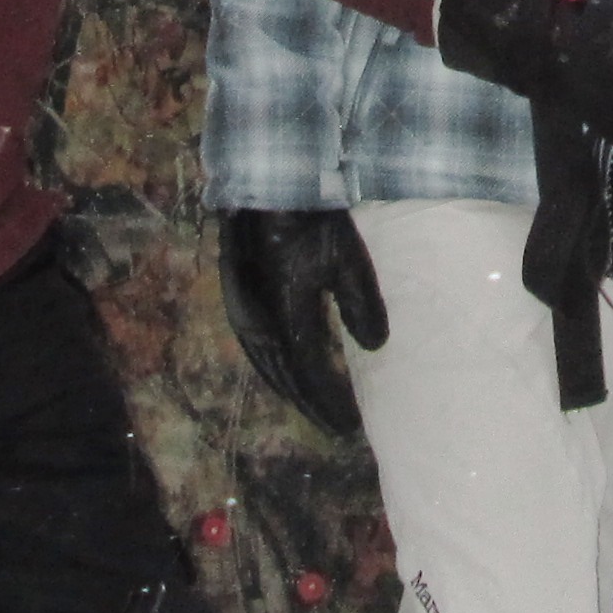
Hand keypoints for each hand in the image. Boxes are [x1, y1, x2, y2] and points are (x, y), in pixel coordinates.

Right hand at [218, 208, 388, 437]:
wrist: (266, 187)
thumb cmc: (312, 221)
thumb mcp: (348, 260)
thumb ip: (362, 306)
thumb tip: (376, 347)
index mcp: (286, 317)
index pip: (309, 375)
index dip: (328, 402)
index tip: (349, 425)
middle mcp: (258, 323)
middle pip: (285, 378)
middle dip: (311, 404)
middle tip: (336, 425)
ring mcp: (242, 312)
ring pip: (267, 365)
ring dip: (290, 389)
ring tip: (313, 406)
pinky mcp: (237, 300)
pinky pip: (256, 349)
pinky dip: (274, 368)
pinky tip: (285, 371)